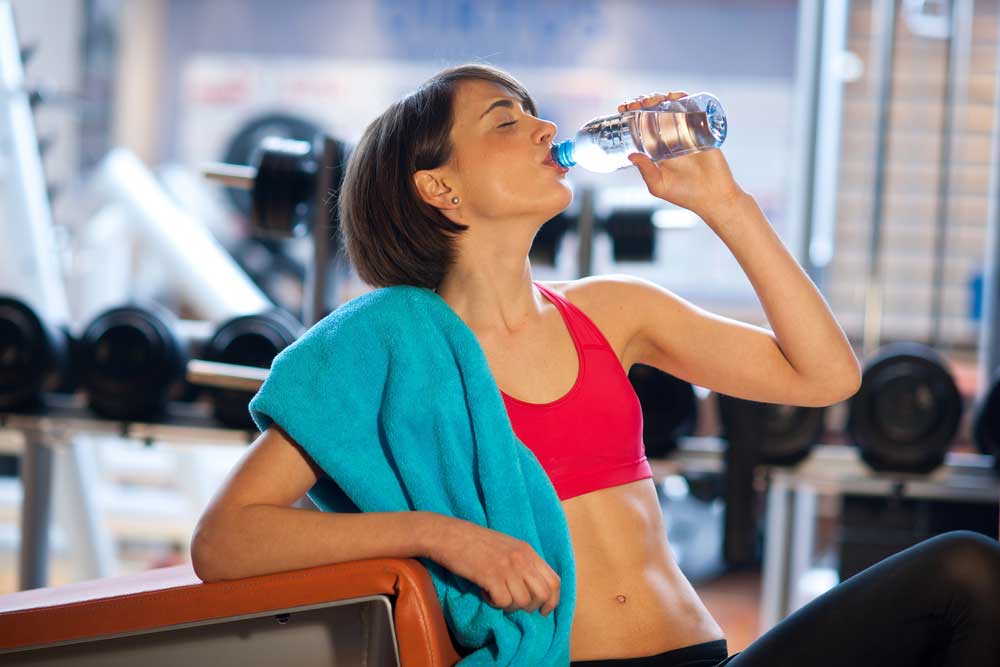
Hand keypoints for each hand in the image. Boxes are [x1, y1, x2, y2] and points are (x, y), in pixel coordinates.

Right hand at [426, 515, 560, 615]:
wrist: (449, 535)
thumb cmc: (475, 542)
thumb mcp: (507, 547)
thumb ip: (522, 563)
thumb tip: (534, 590)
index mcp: (528, 551)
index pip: (554, 581)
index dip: (552, 601)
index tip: (543, 611)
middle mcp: (521, 559)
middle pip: (543, 595)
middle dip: (530, 607)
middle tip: (514, 605)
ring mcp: (507, 567)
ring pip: (523, 602)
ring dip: (509, 606)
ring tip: (495, 595)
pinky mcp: (491, 576)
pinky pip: (503, 602)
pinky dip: (494, 603)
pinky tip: (485, 592)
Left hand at [619, 91, 745, 218]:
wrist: (714, 196)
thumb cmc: (685, 195)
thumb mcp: (659, 185)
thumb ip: (646, 171)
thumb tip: (631, 155)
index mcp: (656, 148)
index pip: (640, 125)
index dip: (631, 114)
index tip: (621, 109)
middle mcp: (670, 137)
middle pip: (654, 112)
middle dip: (642, 102)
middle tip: (634, 104)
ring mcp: (686, 131)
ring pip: (670, 106)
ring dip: (659, 97)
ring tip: (650, 100)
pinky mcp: (702, 128)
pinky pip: (692, 108)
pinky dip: (683, 98)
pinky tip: (673, 96)